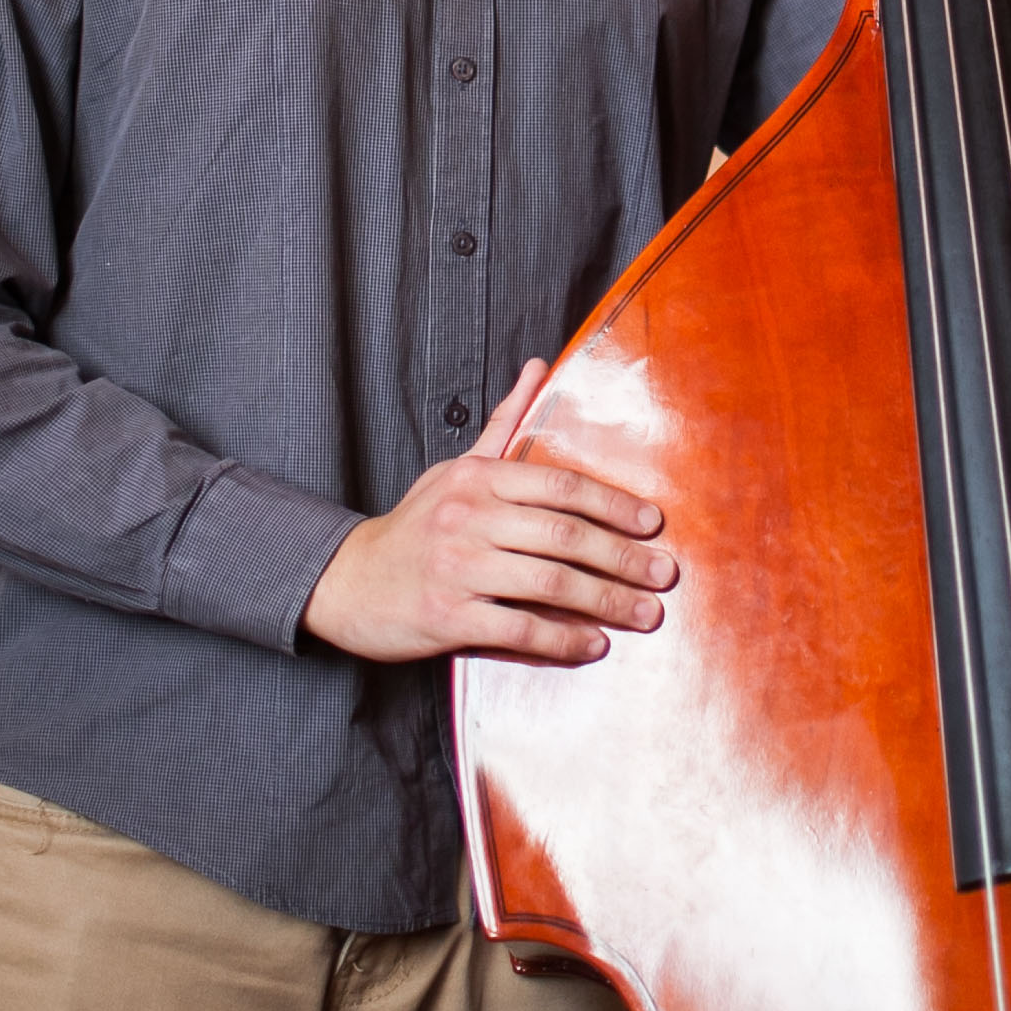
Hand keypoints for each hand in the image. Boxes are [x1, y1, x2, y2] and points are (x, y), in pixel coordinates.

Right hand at [299, 361, 673, 664]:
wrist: (346, 581)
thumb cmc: (415, 525)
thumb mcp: (456, 468)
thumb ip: (504, 423)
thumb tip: (538, 366)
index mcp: (478, 479)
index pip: (560, 486)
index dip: (613, 504)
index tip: (653, 524)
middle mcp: (469, 518)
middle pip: (563, 535)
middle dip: (623, 557)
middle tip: (664, 575)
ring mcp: (458, 568)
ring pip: (549, 583)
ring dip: (606, 601)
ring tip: (645, 613)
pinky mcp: (448, 617)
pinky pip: (518, 629)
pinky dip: (562, 639)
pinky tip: (594, 645)